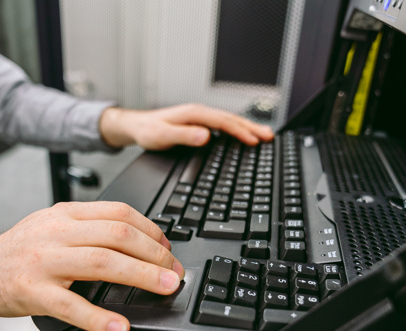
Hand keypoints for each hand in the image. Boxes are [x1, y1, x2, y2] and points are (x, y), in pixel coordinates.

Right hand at [0, 202, 183, 330]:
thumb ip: (87, 229)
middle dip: (155, 253)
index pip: (118, 212)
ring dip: (141, 276)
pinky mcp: (31, 291)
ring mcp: (44, 261)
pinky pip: (71, 305)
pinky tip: (119, 327)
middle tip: (174, 271)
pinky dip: (99, 317)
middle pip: (118, 235)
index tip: (167, 247)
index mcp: (65, 214)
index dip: (150, 230)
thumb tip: (135, 243)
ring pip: (103, 262)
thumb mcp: (52, 227)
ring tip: (164, 288)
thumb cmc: (17, 252)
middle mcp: (56, 232)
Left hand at [99, 104, 274, 149]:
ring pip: (229, 122)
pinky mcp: (198, 124)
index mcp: (194, 114)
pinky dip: (236, 130)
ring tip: (264, 135)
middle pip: (231, 119)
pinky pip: (223, 126)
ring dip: (247, 128)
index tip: (253, 141)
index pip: (224, 122)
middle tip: (269, 136)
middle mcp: (199, 113)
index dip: (240, 132)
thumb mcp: (163, 136)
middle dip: (251, 127)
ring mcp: (200, 118)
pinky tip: (242, 135)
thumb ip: (183, 136)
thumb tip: (205, 136)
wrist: (136, 126)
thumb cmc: (148, 131)